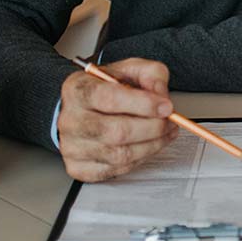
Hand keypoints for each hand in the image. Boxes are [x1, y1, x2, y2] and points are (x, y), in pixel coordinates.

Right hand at [58, 57, 178, 182]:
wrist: (83, 109)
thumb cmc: (106, 90)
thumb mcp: (130, 70)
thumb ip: (150, 74)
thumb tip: (161, 96)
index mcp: (78, 89)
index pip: (109, 98)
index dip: (143, 104)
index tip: (166, 107)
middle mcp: (71, 119)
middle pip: (117, 131)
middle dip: (153, 128)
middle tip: (170, 122)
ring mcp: (72, 146)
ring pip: (120, 154)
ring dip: (152, 145)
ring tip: (165, 133)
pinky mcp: (78, 167)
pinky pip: (117, 170)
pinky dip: (140, 159)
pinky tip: (147, 146)